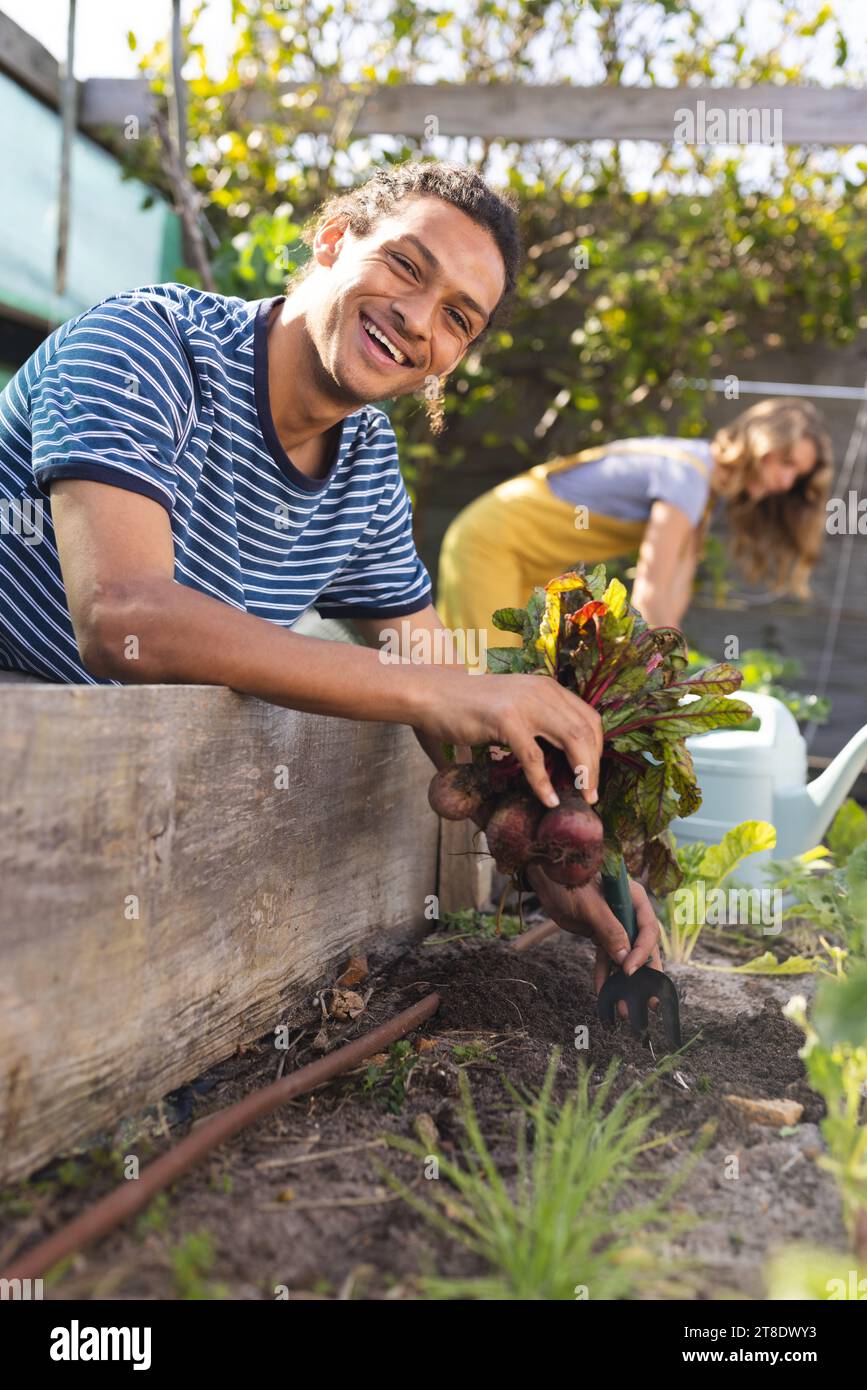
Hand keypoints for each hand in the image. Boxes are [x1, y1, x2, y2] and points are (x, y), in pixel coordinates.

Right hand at [414, 668, 601, 808]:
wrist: (433, 693)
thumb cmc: (470, 705)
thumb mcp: (514, 704)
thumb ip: (538, 719)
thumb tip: (560, 756)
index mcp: (548, 688)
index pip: (589, 717)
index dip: (598, 748)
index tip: (592, 773)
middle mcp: (543, 691)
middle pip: (587, 730)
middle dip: (595, 766)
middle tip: (592, 794)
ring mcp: (525, 704)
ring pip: (572, 740)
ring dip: (583, 773)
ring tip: (583, 798)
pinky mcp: (506, 720)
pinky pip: (535, 758)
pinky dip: (544, 783)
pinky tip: (549, 799)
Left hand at [525, 864, 663, 1016]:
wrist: (545, 874)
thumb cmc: (569, 881)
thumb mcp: (589, 905)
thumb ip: (609, 930)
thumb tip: (625, 960)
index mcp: (634, 898)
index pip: (648, 929)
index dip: (642, 952)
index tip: (629, 971)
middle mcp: (629, 912)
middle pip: (642, 946)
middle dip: (643, 974)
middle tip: (648, 1001)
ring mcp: (615, 923)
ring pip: (624, 955)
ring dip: (622, 980)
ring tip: (623, 1006)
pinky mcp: (599, 932)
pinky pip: (605, 956)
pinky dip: (603, 973)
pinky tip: (601, 991)